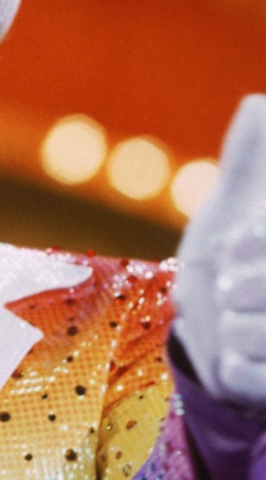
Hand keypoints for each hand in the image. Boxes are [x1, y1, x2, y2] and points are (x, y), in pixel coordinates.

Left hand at [173, 94, 265, 407]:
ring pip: (249, 336)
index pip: (256, 248)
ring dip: (231, 331)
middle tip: (231, 291)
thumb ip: (252, 155)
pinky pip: (241, 376)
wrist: (222, 329)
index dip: (250, 249)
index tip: (229, 250)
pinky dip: (230, 368)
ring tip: (236, 325)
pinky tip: (238, 359)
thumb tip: (257, 103)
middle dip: (241, 291)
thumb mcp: (242, 202)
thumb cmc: (236, 255)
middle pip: (257, 294)